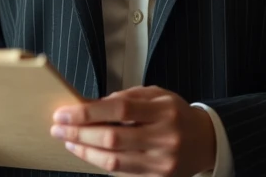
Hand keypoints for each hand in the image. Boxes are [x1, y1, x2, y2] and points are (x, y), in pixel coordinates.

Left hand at [51, 86, 215, 175]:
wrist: (206, 141)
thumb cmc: (176, 114)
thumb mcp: (157, 95)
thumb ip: (127, 98)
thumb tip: (90, 105)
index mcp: (164, 111)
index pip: (120, 110)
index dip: (89, 112)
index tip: (65, 112)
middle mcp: (164, 138)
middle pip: (113, 138)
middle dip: (80, 133)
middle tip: (58, 127)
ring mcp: (161, 163)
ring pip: (114, 162)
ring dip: (85, 152)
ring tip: (69, 141)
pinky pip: (122, 174)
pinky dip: (101, 164)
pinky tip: (89, 153)